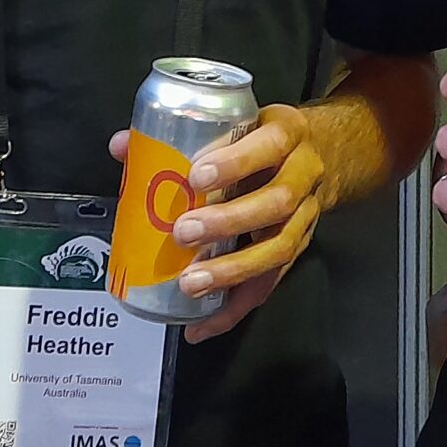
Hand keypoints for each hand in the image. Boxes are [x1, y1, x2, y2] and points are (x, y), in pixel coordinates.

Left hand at [108, 103, 327, 342]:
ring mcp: (305, 217)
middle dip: (229, 222)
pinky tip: (203, 324)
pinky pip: (271, 284)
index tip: (196, 178)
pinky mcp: (298, 249)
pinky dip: (235, 308)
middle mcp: (304, 176)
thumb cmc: (265, 137)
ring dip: (233, 269)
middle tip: (184, 233)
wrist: (325, 152)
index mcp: (287, 135)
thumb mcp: (239, 121)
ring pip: (279, 247)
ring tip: (192, 283)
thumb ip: (183, 132)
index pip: (269, 145)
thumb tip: (121, 146)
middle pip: (276, 202)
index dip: (236, 163)